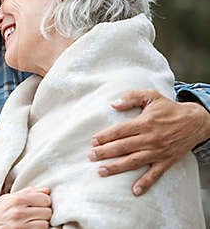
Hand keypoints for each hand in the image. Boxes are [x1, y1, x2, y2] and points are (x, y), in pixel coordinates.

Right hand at [0, 187, 51, 228]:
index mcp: (17, 199)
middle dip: (44, 212)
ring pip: (45, 224)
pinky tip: (30, 226)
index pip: (45, 199)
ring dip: (41, 223)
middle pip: (47, 212)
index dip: (45, 201)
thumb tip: (46, 190)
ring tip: (32, 221)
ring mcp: (20, 225)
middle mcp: (19, 212)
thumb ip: (28, 192)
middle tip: (36, 213)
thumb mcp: (8, 198)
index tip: (40, 203)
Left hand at [88, 89, 209, 195]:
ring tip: (101, 171)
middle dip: (105, 152)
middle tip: (91, 156)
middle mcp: (150, 138)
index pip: (120, 131)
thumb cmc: (170, 108)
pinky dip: (145, 183)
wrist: (196, 122)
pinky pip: (155, 174)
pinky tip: (135, 191)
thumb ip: (131, 97)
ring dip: (116, 167)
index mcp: (145, 122)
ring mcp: (158, 151)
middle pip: (123, 147)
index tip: (93, 141)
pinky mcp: (167, 161)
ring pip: (134, 161)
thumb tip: (113, 104)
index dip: (105, 136)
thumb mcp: (151, 96)